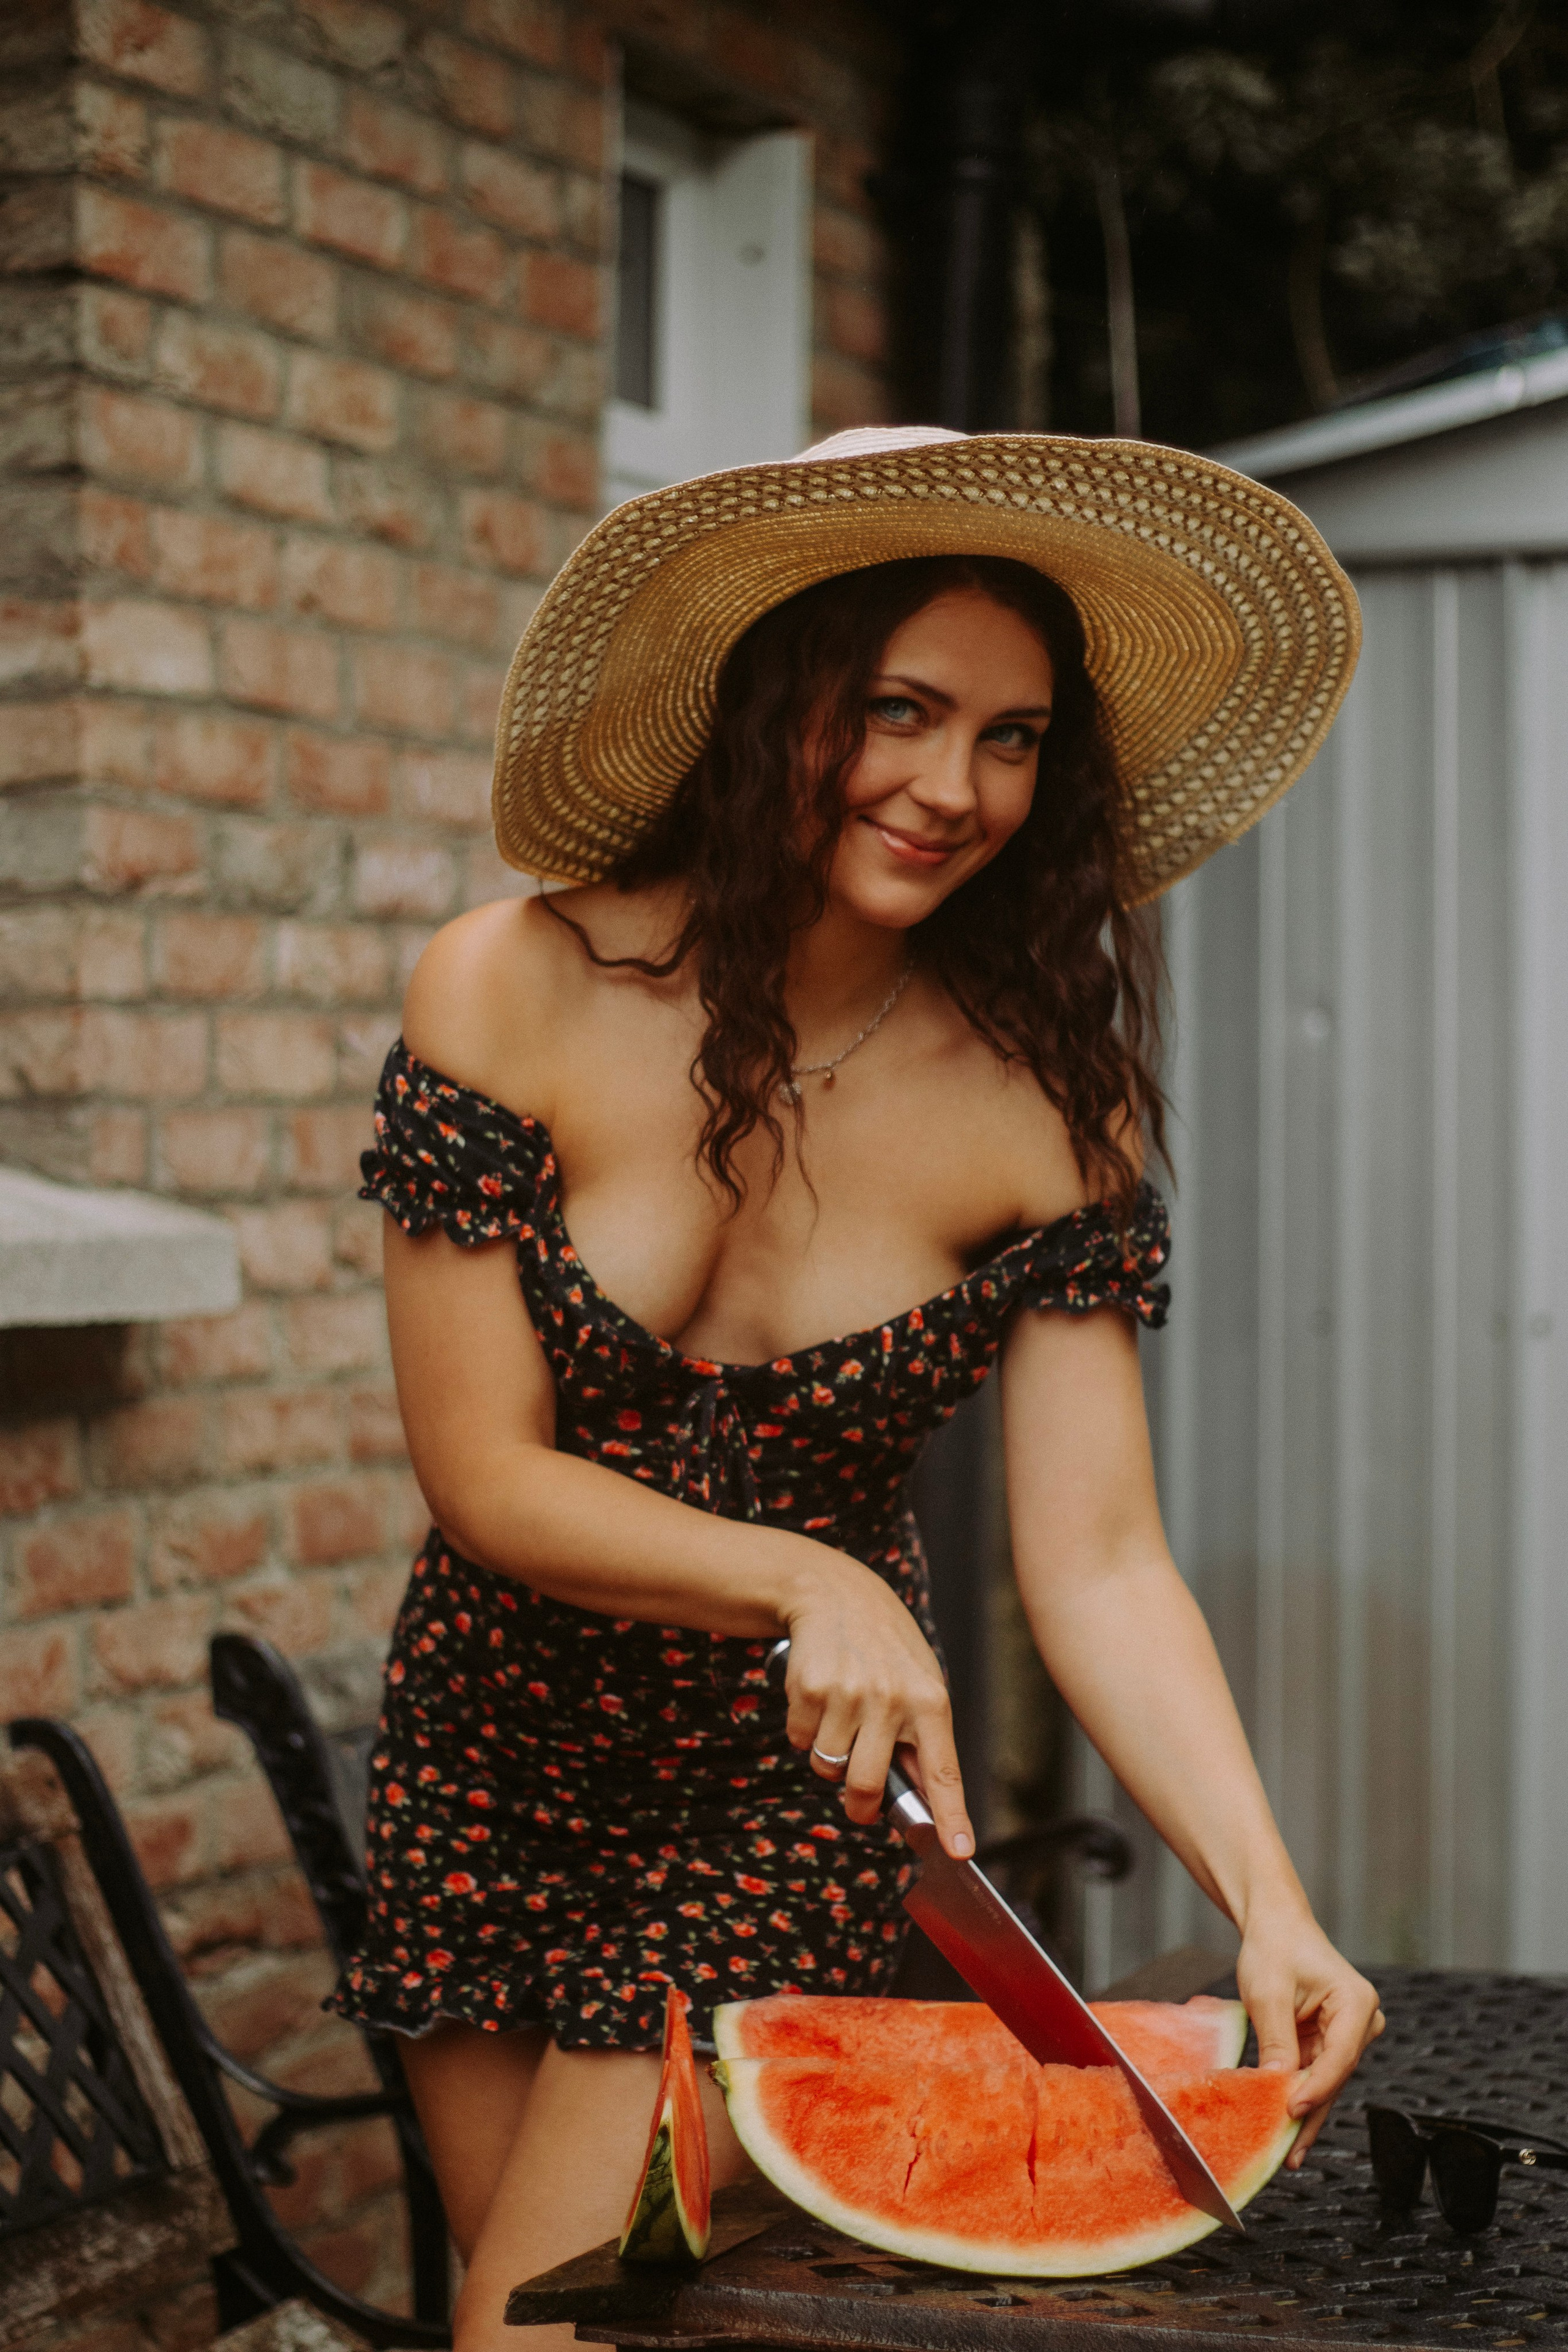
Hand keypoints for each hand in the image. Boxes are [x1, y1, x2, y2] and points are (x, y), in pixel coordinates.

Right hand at [780, 1556, 973, 1858]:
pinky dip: (805, 1728)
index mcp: (930, 1700)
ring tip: (840, 1714)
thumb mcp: (919, 1681)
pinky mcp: (809, 1687)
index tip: (960, 1850)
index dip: (951, 1816)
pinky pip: (800, 1739)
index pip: (944, 1771)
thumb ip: (922, 1738)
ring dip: (829, 1755)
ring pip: (828, 1765)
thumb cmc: (884, 1646)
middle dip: (859, 1803)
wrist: (833, 1591)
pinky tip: (818, 1695)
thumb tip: (923, 1801)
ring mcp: (848, 1692)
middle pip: (867, 1784)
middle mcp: (892, 1698)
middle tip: (859, 1801)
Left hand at [1236, 1906, 1384, 2164]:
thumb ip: (1277, 2041)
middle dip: (1309, 2113)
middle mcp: (1360, 2022)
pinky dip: (1298, 2097)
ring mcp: (1347, 2035)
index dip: (1315, 2088)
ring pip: (1324, 2083)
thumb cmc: (1274, 1949)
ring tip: (1285, 2154)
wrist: (1274, 1926)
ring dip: (1304, 2113)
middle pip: (1334, 2076)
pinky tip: (1285, 2130)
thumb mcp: (1269, 1993)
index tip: (1290, 2113)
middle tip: (1287, 2154)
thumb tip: (1278, 2089)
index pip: (1339, 2056)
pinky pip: (1314, 2076)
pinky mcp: (1330, 2043)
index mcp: (1356, 2003)